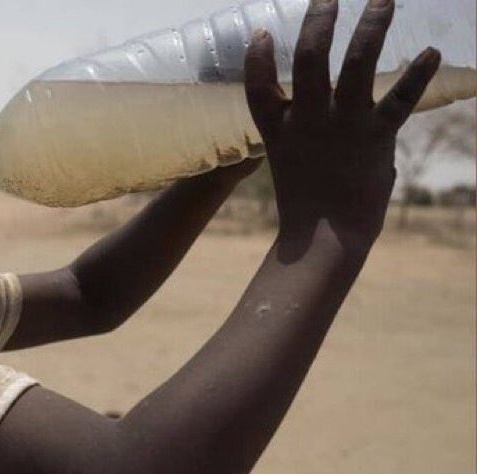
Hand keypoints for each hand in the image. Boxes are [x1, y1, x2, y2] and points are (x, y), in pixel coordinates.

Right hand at [244, 0, 440, 257]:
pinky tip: (431, 53)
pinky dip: (416, 75)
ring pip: (356, 65)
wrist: (326, 236)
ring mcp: (342, 125)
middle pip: (308, 60)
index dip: (255, 61)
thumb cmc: (308, 202)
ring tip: (384, 0)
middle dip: (318, 23)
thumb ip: (300, 129)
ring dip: (371, 28)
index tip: (259, 34)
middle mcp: (309, 120)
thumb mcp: (289, 160)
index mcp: (280, 129)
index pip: (257, 89)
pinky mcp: (375, 137)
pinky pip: (398, 100)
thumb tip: (322, 108)